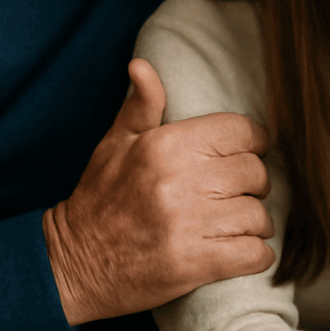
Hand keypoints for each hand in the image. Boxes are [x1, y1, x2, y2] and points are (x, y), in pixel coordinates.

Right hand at [43, 58, 274, 324]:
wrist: (71, 265)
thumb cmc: (99, 198)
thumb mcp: (116, 144)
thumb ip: (142, 104)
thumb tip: (141, 65)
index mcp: (166, 146)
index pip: (240, 131)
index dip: (253, 141)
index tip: (248, 152)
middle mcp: (180, 181)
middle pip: (253, 172)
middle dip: (254, 182)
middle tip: (242, 191)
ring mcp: (187, 225)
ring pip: (256, 214)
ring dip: (256, 221)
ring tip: (243, 223)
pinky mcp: (193, 265)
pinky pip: (252, 254)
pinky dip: (258, 255)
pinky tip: (249, 251)